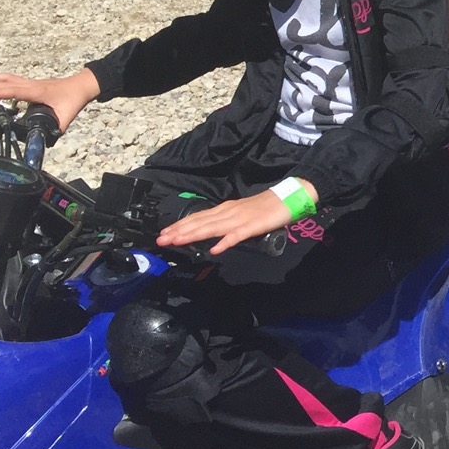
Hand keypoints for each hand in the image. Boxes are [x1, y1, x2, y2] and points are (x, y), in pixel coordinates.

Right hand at [0, 67, 99, 131]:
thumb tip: (43, 142)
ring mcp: (29, 82)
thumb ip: (54, 130)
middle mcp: (31, 85)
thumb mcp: (66, 117)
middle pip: (5, 82)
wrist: (81, 86)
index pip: (15, 91)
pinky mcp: (28, 83)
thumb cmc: (73, 99)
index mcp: (38, 92)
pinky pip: (8, 79)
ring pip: (5, 78)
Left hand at [157, 191, 295, 254]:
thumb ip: (226, 223)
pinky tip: (215, 249)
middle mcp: (228, 212)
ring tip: (177, 241)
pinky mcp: (252, 226)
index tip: (164, 233)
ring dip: (193, 234)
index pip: (198, 218)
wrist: (286, 198)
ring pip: (212, 228)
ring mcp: (239, 219)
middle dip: (179, 231)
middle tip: (161, 240)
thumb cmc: (264, 208)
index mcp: (224, 210)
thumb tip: (210, 234)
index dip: (180, 226)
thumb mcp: (240, 213)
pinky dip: (225, 242)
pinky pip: (237, 235)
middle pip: (200, 223)